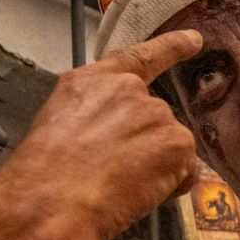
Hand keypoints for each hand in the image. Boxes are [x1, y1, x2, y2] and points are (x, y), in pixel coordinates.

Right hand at [0, 30, 203, 239]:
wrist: (52, 199)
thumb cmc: (45, 175)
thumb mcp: (58, 128)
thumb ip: (95, 120)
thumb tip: (111, 142)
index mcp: (90, 83)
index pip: (137, 58)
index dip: (169, 48)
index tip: (193, 40)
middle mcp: (126, 90)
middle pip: (154, 121)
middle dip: (144, 151)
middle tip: (113, 174)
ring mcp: (154, 113)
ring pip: (169, 148)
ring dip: (155, 170)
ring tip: (119, 185)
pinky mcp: (176, 141)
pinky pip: (185, 172)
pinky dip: (169, 188)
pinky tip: (138, 193)